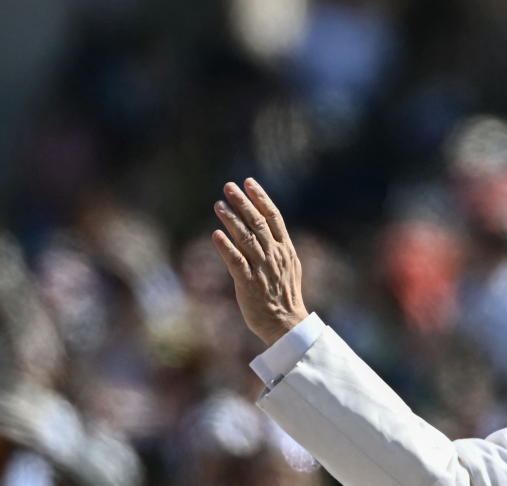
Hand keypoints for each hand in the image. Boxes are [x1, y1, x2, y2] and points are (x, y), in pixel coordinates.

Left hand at [212, 179, 307, 345]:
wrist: (285, 323)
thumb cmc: (285, 295)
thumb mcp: (290, 266)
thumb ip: (279, 247)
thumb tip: (269, 229)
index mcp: (285, 249)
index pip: (273, 216)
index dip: (260, 197)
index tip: (249, 182)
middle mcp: (274, 254)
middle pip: (257, 222)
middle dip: (242, 202)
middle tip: (229, 186)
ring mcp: (261, 268)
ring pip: (245, 238)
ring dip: (231, 219)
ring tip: (218, 205)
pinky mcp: (248, 283)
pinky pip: (236, 261)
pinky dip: (226, 247)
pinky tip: (215, 235)